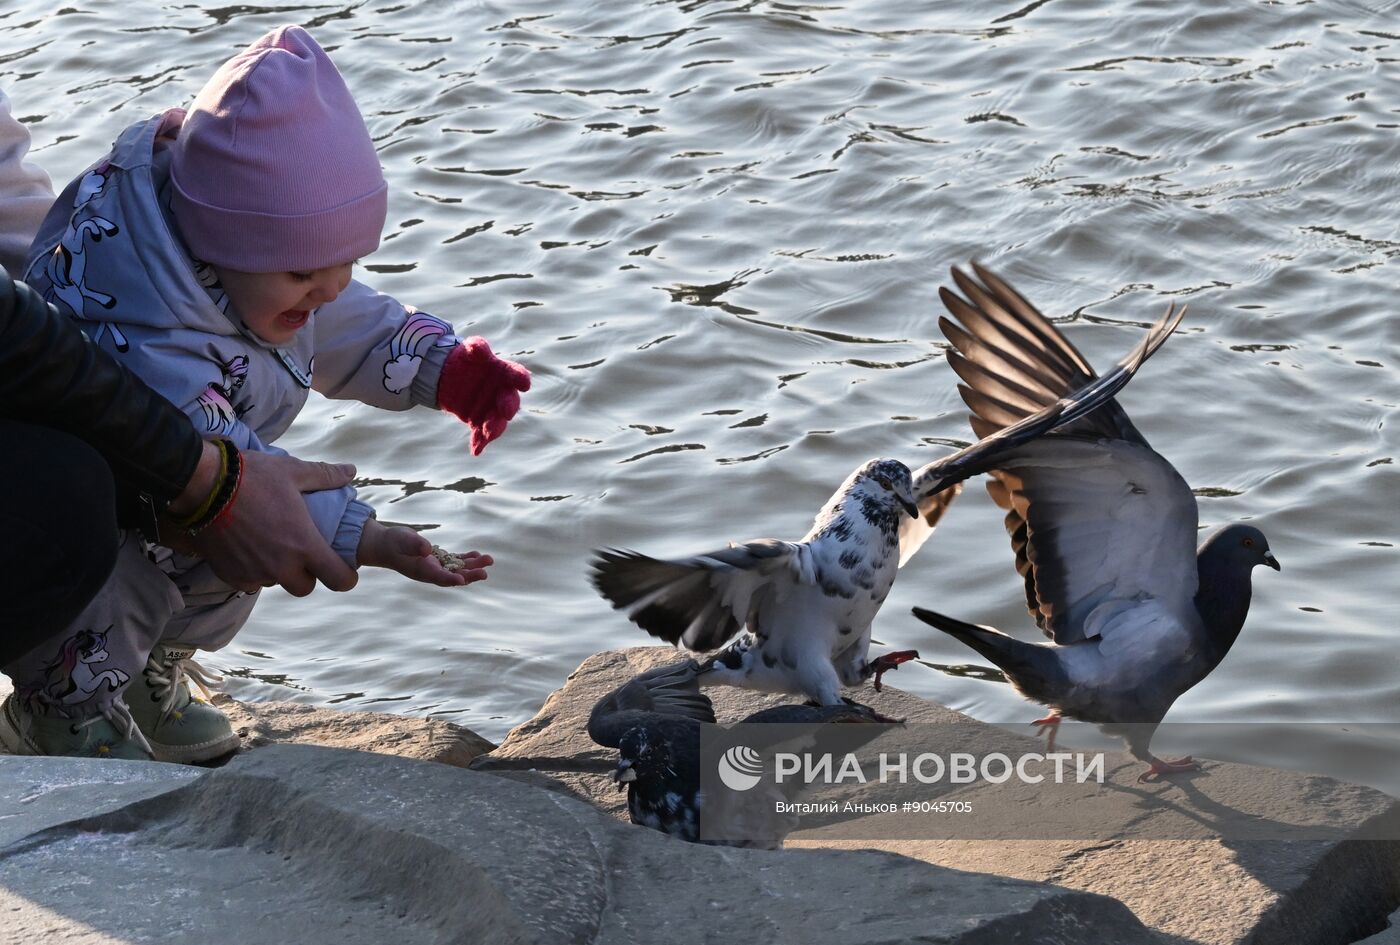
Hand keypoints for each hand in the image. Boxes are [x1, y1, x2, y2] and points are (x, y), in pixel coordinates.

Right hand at [190, 450, 358, 595]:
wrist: (202, 486)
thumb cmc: (252, 476)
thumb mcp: (293, 471)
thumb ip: (325, 476)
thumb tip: (351, 471)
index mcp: (304, 545)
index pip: (338, 580)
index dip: (346, 577)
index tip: (345, 570)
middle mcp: (281, 566)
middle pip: (305, 587)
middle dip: (308, 574)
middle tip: (302, 553)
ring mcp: (254, 573)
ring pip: (276, 583)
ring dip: (278, 570)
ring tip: (271, 544)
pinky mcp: (230, 575)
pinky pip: (249, 582)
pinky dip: (253, 570)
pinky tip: (249, 548)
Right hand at [357, 519, 491, 586]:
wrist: (387, 546)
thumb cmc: (393, 543)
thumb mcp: (401, 540)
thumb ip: (414, 544)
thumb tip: (427, 548)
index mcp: (421, 570)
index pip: (438, 577)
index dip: (450, 579)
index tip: (462, 580)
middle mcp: (430, 572)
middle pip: (453, 576)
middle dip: (470, 575)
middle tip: (485, 573)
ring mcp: (435, 567)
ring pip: (458, 569)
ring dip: (473, 566)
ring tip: (489, 560)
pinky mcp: (438, 560)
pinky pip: (456, 562)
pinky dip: (467, 560)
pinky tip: (478, 555)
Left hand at [437, 337, 530, 454]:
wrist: (447, 375)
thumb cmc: (465, 359)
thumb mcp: (469, 351)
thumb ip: (476, 347)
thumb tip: (478, 348)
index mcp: (504, 373)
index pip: (516, 375)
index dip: (521, 379)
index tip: (525, 384)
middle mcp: (502, 393)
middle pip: (510, 402)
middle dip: (508, 407)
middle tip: (505, 411)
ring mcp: (491, 409)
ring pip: (498, 421)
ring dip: (495, 428)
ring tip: (487, 433)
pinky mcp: (478, 421)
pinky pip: (481, 433)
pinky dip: (480, 441)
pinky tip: (476, 450)